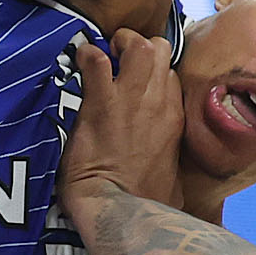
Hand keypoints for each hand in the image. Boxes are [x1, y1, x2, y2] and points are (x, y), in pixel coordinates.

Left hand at [61, 27, 184, 206]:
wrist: (121, 210)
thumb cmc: (146, 204)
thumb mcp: (175, 185)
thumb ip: (172, 170)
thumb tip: (175, 189)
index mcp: (176, 119)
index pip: (172, 75)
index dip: (153, 70)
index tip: (135, 77)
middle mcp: (160, 103)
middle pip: (161, 50)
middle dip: (139, 46)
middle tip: (118, 57)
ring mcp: (133, 99)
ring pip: (139, 45)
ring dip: (119, 44)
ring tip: (105, 55)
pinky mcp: (102, 103)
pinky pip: (96, 60)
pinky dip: (87, 56)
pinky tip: (80, 64)